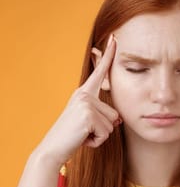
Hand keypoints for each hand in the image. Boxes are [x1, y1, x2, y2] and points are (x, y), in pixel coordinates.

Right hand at [36, 34, 120, 165]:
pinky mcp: (88, 115)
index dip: (109, 55)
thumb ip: (104, 115)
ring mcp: (85, 103)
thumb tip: (119, 119)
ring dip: (100, 135)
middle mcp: (84, 94)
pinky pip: (106, 133)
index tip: (115, 38)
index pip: (100, 72)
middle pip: (115, 114)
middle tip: (84, 130)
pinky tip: (83, 138)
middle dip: (104, 128)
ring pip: (112, 124)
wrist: (53, 148)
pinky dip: (97, 141)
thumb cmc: (73, 136)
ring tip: (83, 134)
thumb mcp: (90, 121)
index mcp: (85, 93)